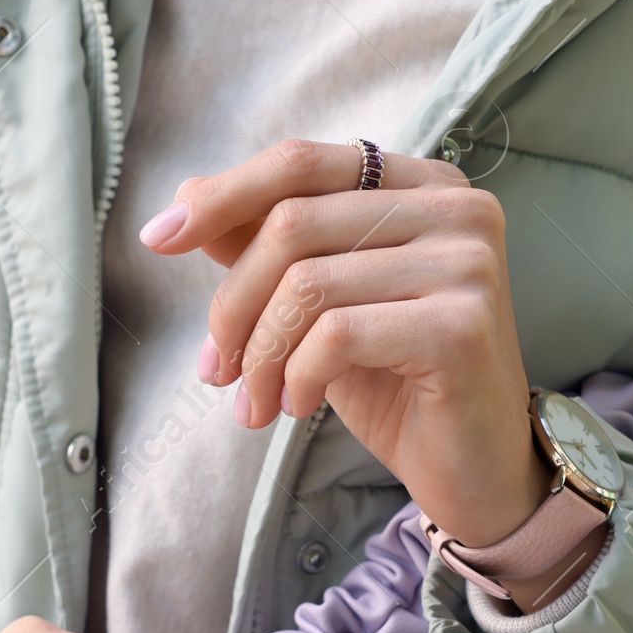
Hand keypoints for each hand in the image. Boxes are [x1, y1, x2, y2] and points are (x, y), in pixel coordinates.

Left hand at [140, 139, 584, 607]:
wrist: (476, 469)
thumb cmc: (397, 381)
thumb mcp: (321, 304)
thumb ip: (268, 244)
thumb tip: (186, 195)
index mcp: (421, 184)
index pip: (301, 162)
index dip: (222, 194)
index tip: (156, 239)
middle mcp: (456, 208)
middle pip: (292, 224)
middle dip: (232, 305)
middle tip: (214, 370)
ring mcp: (467, 263)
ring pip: (308, 283)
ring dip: (258, 354)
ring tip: (253, 403)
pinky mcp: (463, 324)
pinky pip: (337, 333)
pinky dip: (298, 374)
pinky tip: (298, 406)